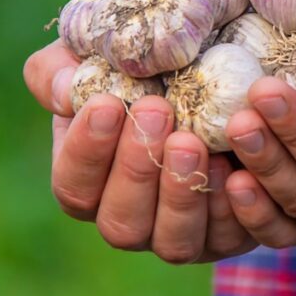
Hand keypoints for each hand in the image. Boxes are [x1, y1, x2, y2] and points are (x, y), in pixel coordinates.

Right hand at [24, 40, 257, 262]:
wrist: (223, 65)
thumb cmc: (144, 63)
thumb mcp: (97, 52)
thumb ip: (62, 70)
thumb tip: (63, 93)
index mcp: (92, 181)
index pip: (73, 186)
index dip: (85, 152)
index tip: (107, 103)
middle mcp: (134, 217)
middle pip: (120, 224)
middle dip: (136, 168)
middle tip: (157, 111)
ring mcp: (182, 231)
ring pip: (173, 243)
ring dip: (180, 193)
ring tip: (192, 140)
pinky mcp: (231, 233)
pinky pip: (229, 237)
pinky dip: (230, 206)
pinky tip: (233, 165)